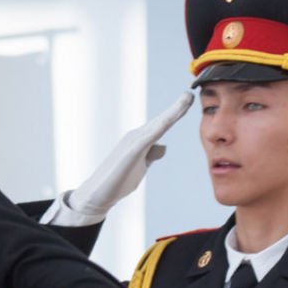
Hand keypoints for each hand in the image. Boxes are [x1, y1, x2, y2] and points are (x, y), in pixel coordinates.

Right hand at [52, 93, 193, 225]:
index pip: (162, 124)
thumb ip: (151, 155)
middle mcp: (136, 136)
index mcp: (140, 140)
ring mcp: (133, 141)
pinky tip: (172, 118)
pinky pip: (151, 135)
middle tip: (191, 93)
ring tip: (188, 98)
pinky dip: (163, 124)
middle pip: (162, 120)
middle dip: (179, 106)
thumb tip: (163, 146)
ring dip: (175, 110)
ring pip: (159, 123)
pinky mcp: (132, 150)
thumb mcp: (140, 167)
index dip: (177, 112)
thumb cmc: (117, 182)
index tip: (189, 100)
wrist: (96, 194)